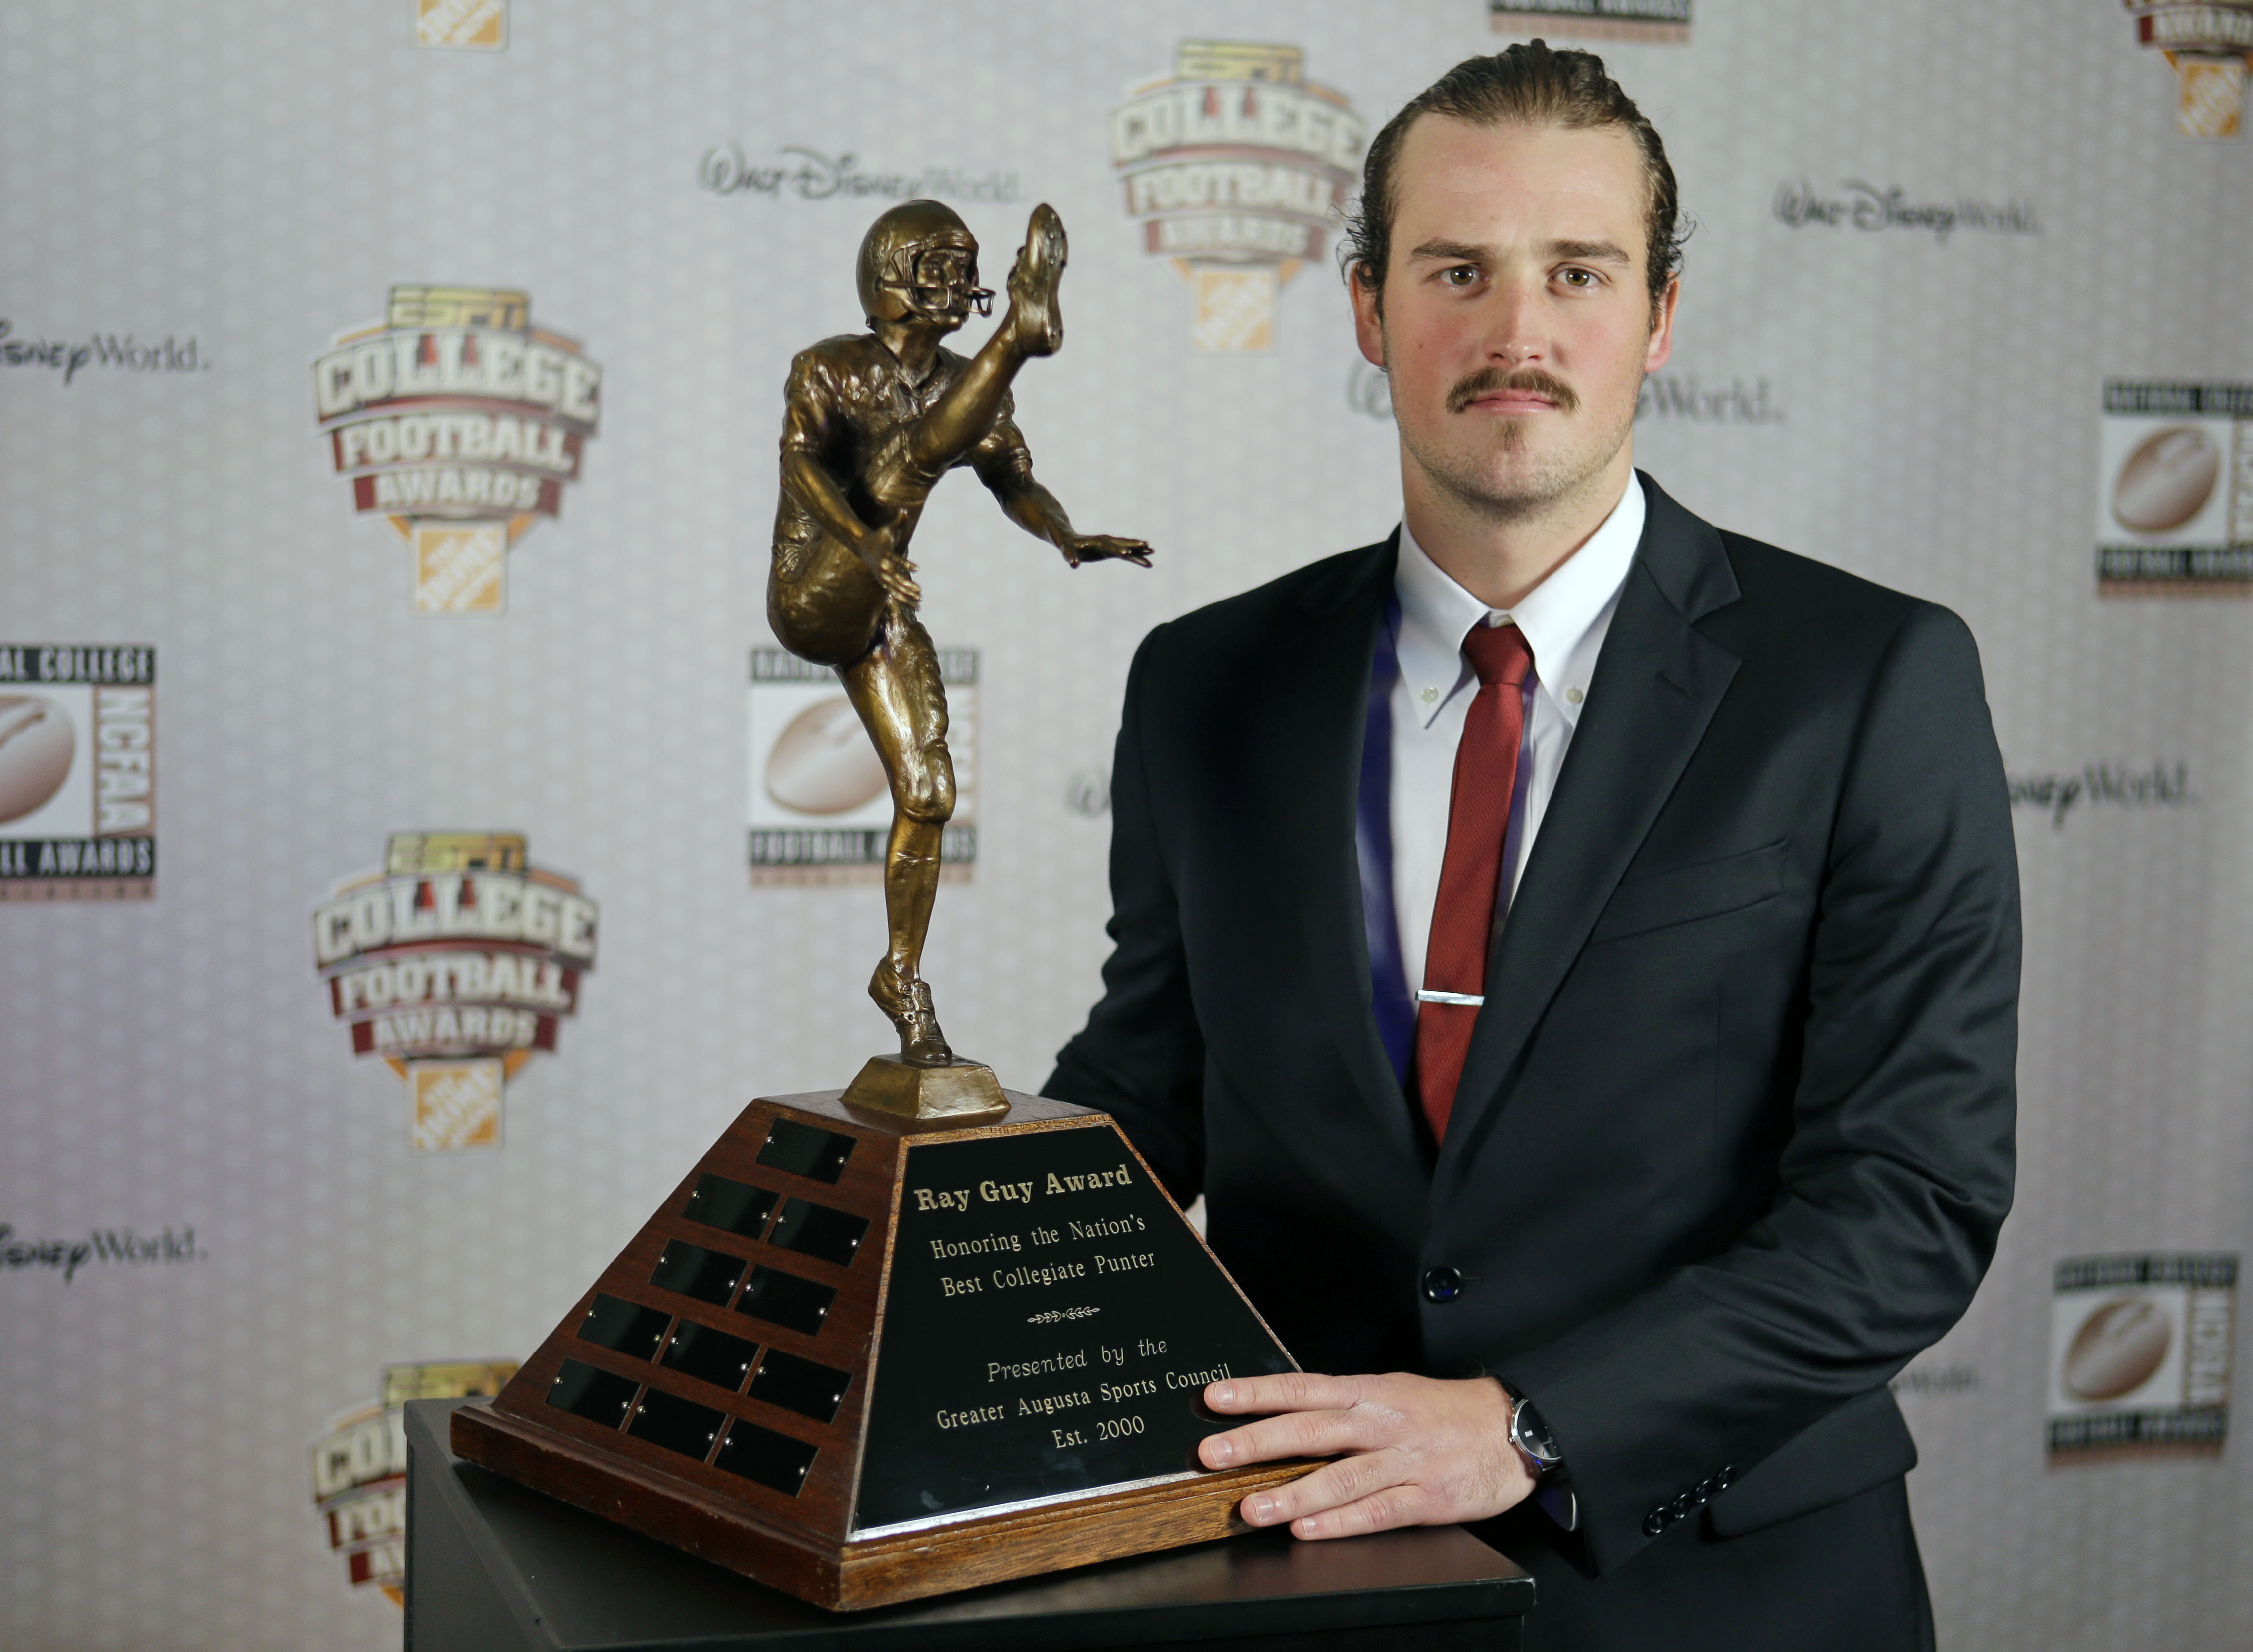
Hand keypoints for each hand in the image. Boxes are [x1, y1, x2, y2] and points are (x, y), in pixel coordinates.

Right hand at [858, 522, 922, 607]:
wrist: (862, 545)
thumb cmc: (879, 536)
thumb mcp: (889, 528)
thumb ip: (899, 521)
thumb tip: (904, 510)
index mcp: (885, 555)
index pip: (896, 560)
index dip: (906, 564)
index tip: (917, 568)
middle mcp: (883, 568)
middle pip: (895, 578)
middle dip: (907, 586)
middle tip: (920, 591)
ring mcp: (882, 576)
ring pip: (895, 588)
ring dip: (907, 595)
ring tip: (920, 601)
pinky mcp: (882, 580)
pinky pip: (893, 591)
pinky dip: (903, 597)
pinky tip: (914, 604)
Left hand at [1062, 533, 1152, 568]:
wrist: (1066, 535)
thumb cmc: (1065, 544)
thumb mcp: (1066, 551)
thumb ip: (1071, 557)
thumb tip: (1073, 564)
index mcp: (1095, 542)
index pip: (1109, 546)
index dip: (1118, 550)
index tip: (1128, 555)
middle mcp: (1104, 541)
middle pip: (1122, 544)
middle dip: (1134, 546)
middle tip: (1149, 548)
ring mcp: (1108, 544)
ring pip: (1126, 546)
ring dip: (1138, 549)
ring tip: (1153, 551)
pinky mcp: (1110, 549)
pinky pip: (1125, 552)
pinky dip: (1135, 555)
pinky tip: (1145, 559)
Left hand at [1199, 1371, 1533, 1539]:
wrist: (1516, 1428)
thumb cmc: (1445, 1412)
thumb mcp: (1393, 1392)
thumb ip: (1344, 1406)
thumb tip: (1286, 1414)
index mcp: (1370, 1392)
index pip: (1303, 1387)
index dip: (1258, 1392)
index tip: (1215, 1397)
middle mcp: (1383, 1421)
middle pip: (1313, 1428)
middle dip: (1258, 1441)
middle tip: (1213, 1453)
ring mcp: (1406, 1460)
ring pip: (1341, 1476)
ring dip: (1291, 1493)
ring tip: (1251, 1508)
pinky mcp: (1429, 1497)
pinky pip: (1378, 1510)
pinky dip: (1341, 1522)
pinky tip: (1308, 1530)